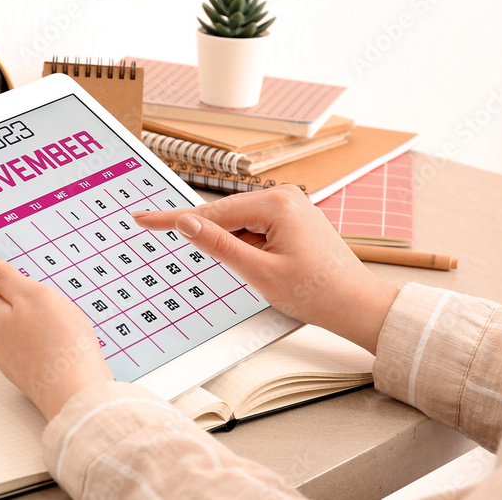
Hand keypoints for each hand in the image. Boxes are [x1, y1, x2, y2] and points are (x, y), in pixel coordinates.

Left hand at [0, 252, 111, 419]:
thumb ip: (3, 276)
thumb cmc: (59, 347)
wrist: (78, 396)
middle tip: (33, 277)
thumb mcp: (32, 295)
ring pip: (13, 322)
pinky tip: (58, 330)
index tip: (1, 256)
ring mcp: (11, 357)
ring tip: (50, 303)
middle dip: (10, 286)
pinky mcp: (29, 369)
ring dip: (27, 309)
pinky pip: (28, 340)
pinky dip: (39, 330)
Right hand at [132, 185, 398, 353]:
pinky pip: (256, 228)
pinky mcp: (293, 218)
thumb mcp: (258, 273)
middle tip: (249, 271)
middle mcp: (283, 196)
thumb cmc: (317, 293)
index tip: (142, 218)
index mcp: (275, 203)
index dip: (173, 220)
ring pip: (240, 225)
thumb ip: (217, 245)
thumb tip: (185, 222)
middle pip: (226, 217)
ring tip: (273, 275)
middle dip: (222, 245)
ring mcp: (290, 205)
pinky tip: (270, 268)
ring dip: (240, 251)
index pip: (211, 213)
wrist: (359, 306)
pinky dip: (251, 249)